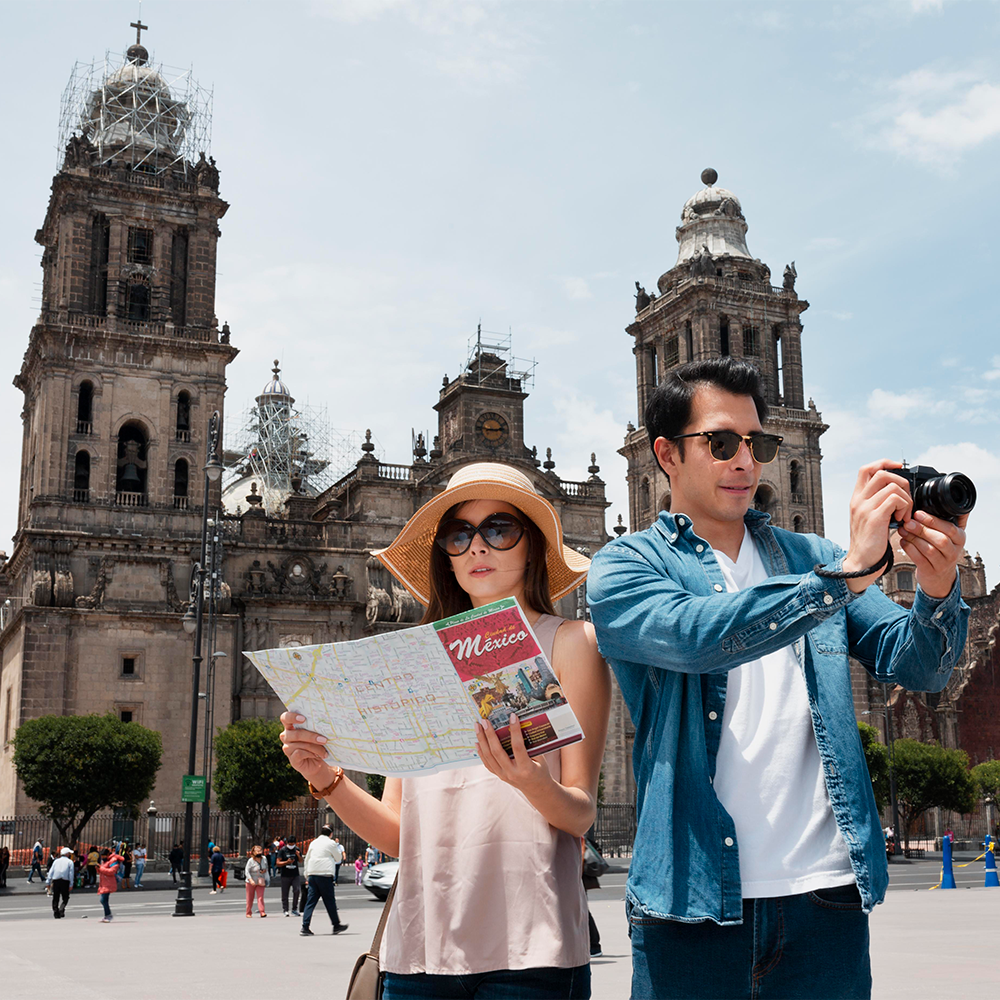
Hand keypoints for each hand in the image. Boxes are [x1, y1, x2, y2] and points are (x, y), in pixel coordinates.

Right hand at [279, 711, 335, 788]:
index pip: (285, 718)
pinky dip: (311, 754)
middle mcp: (287, 736)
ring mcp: (288, 748)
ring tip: (325, 751)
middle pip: (296, 734)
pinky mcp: (292, 759)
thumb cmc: (319, 743)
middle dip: (311, 736)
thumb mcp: (318, 733)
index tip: (304, 718)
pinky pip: (299, 753)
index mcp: (291, 726)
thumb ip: (317, 726)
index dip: (292, 716)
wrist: (320, 762)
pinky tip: (317, 755)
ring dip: (316, 747)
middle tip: (324, 740)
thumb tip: (326, 721)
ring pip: (301, 744)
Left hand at [475, 715, 552, 795]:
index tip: (512, 716)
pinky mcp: (499, 776)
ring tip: (478, 726)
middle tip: (485, 721)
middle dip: (489, 734)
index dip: (515, 730)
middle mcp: (512, 773)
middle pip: (497, 751)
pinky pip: (487, 763)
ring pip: (489, 756)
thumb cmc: (540, 771)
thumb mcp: (540, 758)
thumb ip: (530, 744)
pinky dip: (481, 752)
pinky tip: (477, 741)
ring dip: (482, 740)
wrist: (537, 789)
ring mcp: (503, 775)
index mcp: (525, 768)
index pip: (517, 746)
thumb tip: (519, 726)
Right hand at [843, 460, 911, 591]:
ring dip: (906, 499)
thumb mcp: (870, 518)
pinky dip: (905, 508)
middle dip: (901, 482)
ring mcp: (865, 508)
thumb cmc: (869, 542)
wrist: (861, 563)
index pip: (866, 469)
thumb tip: (898, 491)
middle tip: (906, 500)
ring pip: (892, 486)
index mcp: (857, 498)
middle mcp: (858, 500)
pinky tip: (903, 520)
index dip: (884, 463)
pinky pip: (895, 500)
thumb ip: (878, 503)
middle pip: (881, 473)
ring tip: (905, 514)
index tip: (899, 468)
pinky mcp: (874, 518)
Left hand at [897, 510, 968, 598]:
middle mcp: (954, 552)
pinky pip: (919, 559)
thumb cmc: (941, 550)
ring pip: (929, 550)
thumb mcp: (950, 535)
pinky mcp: (930, 572)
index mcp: (960, 539)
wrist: (939, 577)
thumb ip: (950, 518)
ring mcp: (943, 564)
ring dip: (913, 538)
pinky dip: (909, 549)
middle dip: (922, 529)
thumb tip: (948, 497)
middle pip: (940, 540)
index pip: (950, 529)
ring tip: (903, 530)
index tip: (918, 513)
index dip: (933, 521)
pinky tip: (903, 541)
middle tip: (908, 522)